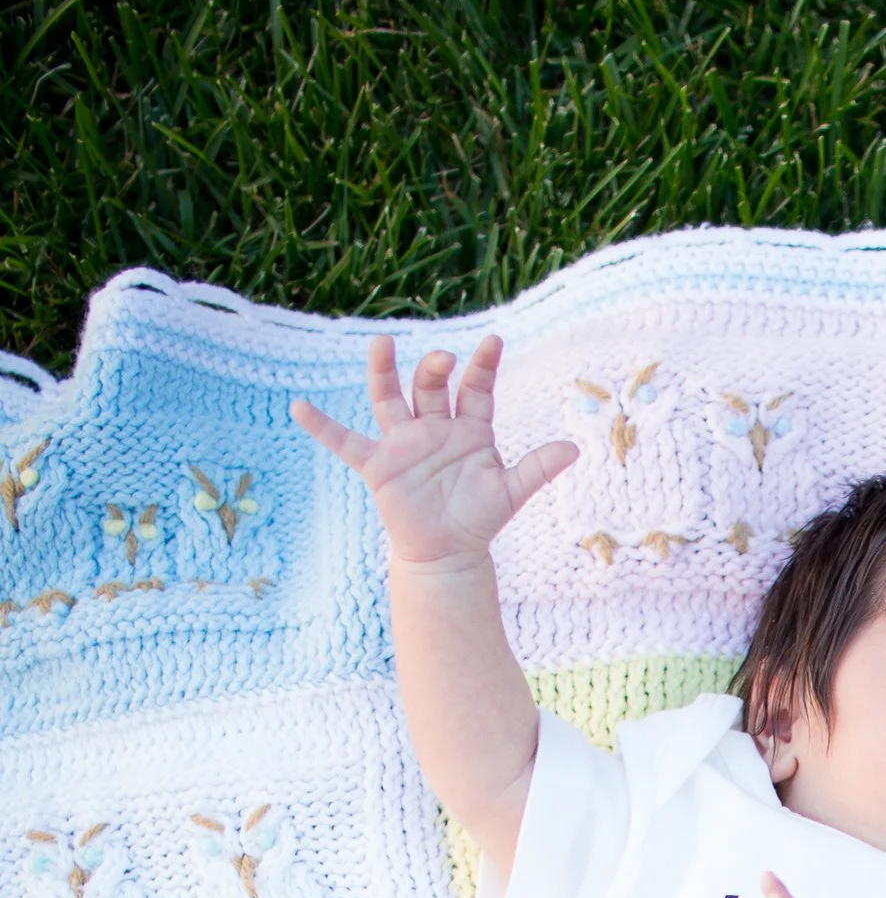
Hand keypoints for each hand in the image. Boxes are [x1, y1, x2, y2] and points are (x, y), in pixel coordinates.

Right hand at [291, 333, 577, 570]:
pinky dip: (322, 427)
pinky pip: (344, 442)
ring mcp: (403, 444)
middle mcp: (433, 428)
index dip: (482, 367)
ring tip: (379, 344)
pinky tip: (298, 407)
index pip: (475, 389)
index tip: (493, 343)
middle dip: (435, 370)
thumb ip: (538, 468)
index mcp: (469, 429)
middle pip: (431, 387)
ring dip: (383, 373)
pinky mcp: (378, 466)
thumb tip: (575, 449)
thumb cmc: (480, 518)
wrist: (449, 553)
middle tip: (443, 359)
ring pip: (390, 399)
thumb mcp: (511, 492)